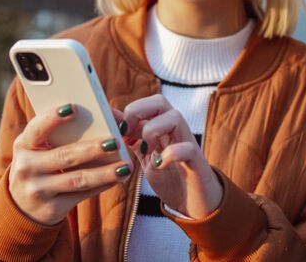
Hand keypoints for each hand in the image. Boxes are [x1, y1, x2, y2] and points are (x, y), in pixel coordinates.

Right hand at [8, 103, 130, 225]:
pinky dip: (102, 185)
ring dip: (104, 172)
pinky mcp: (52, 208)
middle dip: (92, 149)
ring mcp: (38, 190)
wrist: (22, 205)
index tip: (73, 107)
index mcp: (23, 144)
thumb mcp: (40, 146)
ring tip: (125, 166)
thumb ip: (64, 131)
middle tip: (114, 142)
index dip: (53, 118)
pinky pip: (82, 195)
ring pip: (77, 179)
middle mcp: (26, 167)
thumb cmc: (40, 163)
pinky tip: (118, 178)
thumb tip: (110, 117)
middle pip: (64, 156)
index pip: (37, 128)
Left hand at [122, 94, 222, 218]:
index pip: (147, 102)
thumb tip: (109, 117)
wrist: (194, 202)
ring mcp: (187, 143)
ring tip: (145, 151)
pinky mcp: (196, 162)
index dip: (128, 111)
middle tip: (126, 133)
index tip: (116, 131)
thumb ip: (130, 136)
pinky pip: (188, 148)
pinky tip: (160, 165)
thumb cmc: (169, 176)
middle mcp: (175, 130)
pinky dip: (171, 154)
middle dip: (138, 111)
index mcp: (162, 126)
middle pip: (160, 101)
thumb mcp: (145, 154)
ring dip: (153, 130)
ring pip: (175, 117)